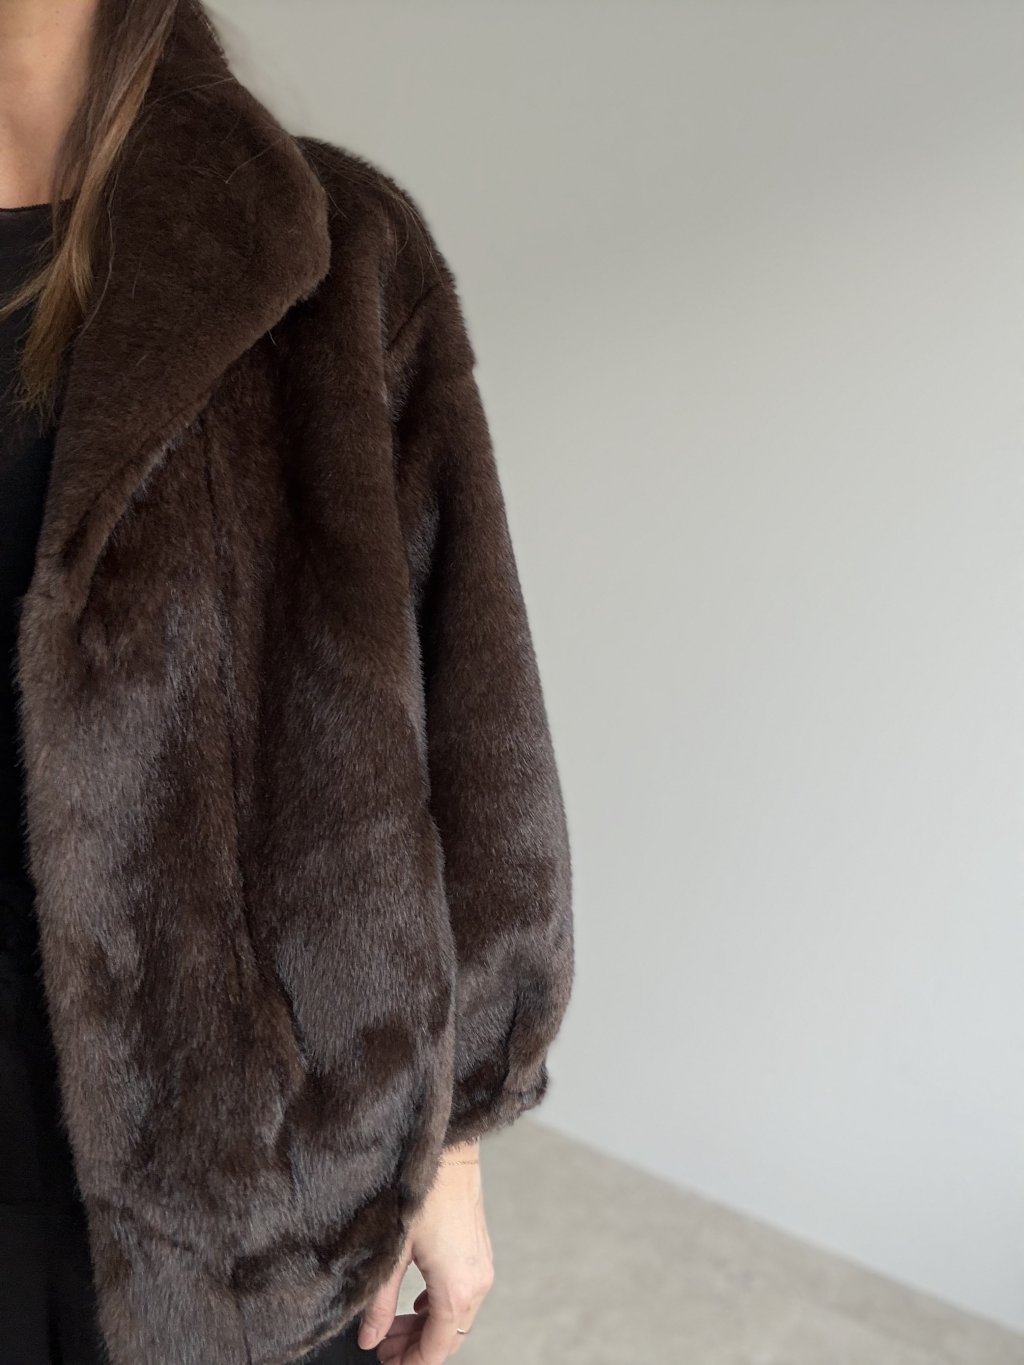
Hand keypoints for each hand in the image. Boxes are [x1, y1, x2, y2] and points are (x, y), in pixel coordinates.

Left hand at [357, 1139, 494, 1361]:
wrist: (448, 1148)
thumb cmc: (422, 1190)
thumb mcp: (391, 1251)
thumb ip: (378, 1302)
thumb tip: (369, 1338)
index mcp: (457, 1288)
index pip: (436, 1349)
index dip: (410, 1363)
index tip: (386, 1364)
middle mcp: (477, 1281)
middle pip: (449, 1336)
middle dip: (416, 1347)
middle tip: (383, 1346)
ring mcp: (482, 1265)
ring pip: (457, 1316)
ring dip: (427, 1326)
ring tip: (393, 1324)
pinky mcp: (479, 1250)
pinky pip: (464, 1294)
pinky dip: (439, 1306)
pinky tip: (415, 1301)